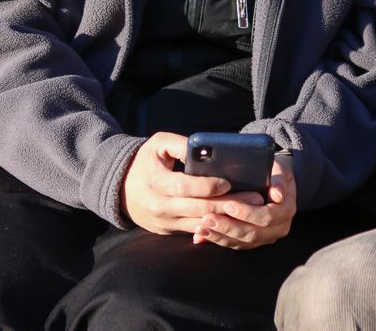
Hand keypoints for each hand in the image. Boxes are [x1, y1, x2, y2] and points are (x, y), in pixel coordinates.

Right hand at [121, 132, 242, 234]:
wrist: (120, 188)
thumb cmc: (144, 161)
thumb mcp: (157, 144)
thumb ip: (180, 143)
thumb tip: (207, 148)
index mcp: (156, 182)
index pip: (185, 186)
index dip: (208, 186)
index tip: (228, 182)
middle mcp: (160, 206)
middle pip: (199, 208)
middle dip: (230, 205)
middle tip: (255, 199)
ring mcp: (165, 222)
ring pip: (201, 223)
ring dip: (228, 219)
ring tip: (251, 211)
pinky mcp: (169, 230)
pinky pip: (195, 230)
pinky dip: (215, 226)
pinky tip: (235, 220)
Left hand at [194, 154, 296, 249]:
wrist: (276, 183)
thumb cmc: (275, 173)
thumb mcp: (279, 171)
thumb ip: (278, 181)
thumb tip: (277, 194)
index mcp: (285, 211)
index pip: (267, 217)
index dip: (247, 213)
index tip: (228, 205)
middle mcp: (278, 228)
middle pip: (253, 234)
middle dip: (228, 227)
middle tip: (207, 218)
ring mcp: (265, 237)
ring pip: (242, 242)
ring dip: (220, 236)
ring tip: (201, 228)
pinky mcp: (253, 241)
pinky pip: (235, 244)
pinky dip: (217, 240)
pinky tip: (201, 235)